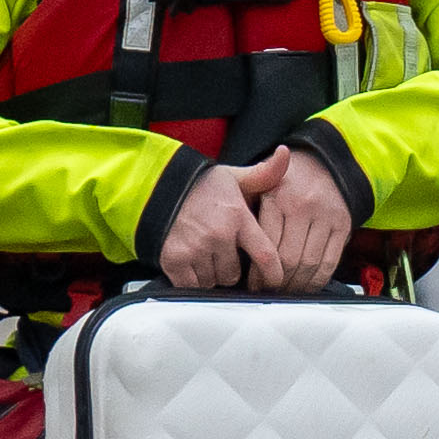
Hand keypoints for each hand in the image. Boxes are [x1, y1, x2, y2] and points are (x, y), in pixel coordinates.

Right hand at [157, 158, 284, 291]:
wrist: (153, 186)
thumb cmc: (199, 185)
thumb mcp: (233, 177)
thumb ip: (264, 173)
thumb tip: (285, 154)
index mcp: (237, 217)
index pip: (266, 256)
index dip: (273, 274)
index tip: (274, 280)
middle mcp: (218, 234)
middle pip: (235, 273)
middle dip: (232, 269)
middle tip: (222, 252)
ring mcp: (194, 248)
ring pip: (214, 281)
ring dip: (211, 275)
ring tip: (205, 254)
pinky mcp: (173, 260)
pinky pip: (191, 285)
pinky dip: (192, 280)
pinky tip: (191, 262)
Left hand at [238, 146, 354, 293]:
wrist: (321, 164)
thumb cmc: (284, 181)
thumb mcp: (257, 184)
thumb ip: (242, 209)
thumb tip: (231, 245)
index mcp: (277, 197)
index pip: (268, 245)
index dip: (260, 271)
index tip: (253, 284)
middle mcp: (303, 205)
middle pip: (290, 259)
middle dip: (278, 283)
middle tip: (268, 292)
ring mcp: (326, 216)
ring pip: (310, 263)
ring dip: (297, 285)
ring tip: (285, 292)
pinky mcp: (343, 225)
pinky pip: (330, 261)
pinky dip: (318, 280)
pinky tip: (306, 286)